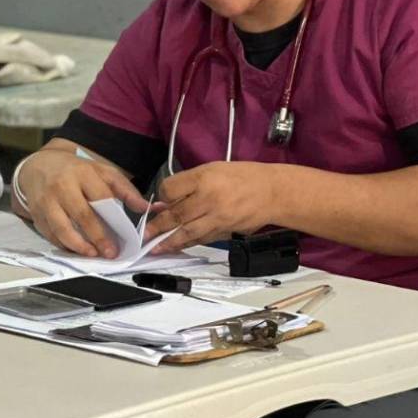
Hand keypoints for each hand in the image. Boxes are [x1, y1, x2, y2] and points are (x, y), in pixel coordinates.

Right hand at [20, 150, 152, 258]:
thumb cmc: (75, 171)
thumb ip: (126, 190)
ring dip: (78, 245)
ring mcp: (47, 200)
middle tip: (109, 253)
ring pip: (61, 227)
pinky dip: (63, 245)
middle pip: (81, 215)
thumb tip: (150, 208)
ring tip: (91, 254)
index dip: (112, 219)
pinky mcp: (36, 213)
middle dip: (97, 237)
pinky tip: (76, 250)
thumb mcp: (101, 172)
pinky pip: (50, 234)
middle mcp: (63, 186)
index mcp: (82, 173)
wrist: (39, 166)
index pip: (100, 197)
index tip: (121, 240)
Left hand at [146, 162, 277, 252]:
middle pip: (176, 215)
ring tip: (155, 248)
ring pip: (187, 233)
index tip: (160, 201)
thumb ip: (188, 183)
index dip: (162, 196)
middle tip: (144, 234)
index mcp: (204, 178)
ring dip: (169, 242)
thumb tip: (166, 200)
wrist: (272, 192)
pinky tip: (176, 247)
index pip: (170, 190)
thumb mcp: (212, 169)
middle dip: (157, 226)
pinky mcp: (226, 231)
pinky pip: (202, 239)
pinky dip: (188, 244)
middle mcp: (209, 199)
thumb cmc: (241, 176)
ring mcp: (218, 218)